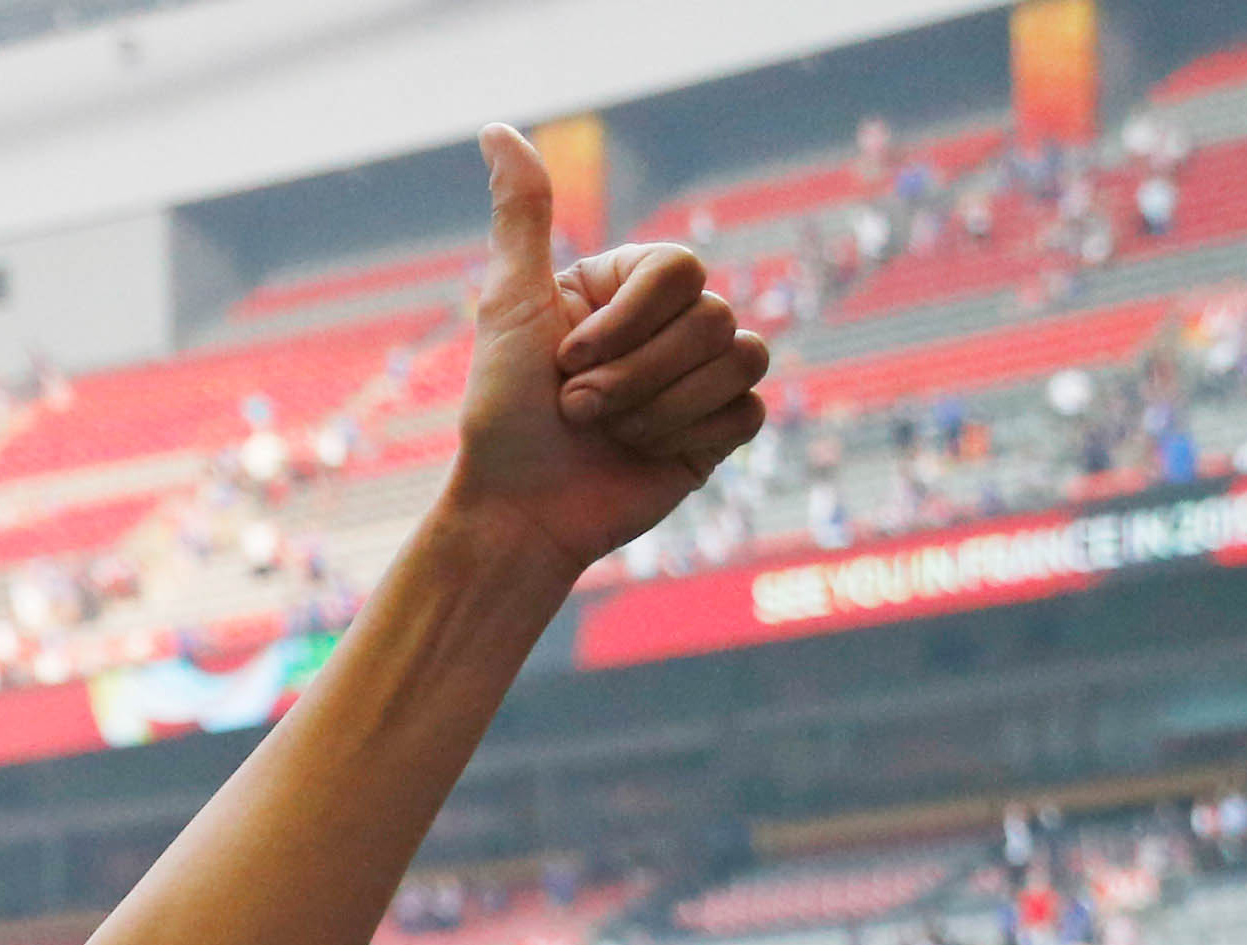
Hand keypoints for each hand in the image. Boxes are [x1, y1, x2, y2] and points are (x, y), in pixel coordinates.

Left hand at [447, 123, 773, 581]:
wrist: (519, 514)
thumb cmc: (504, 415)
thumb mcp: (508, 305)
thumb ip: (522, 215)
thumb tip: (497, 128)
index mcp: (626, 286)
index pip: (680, 269)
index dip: (626, 323)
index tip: (565, 359)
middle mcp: (668, 323)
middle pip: (711, 317)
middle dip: (634, 375)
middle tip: (578, 409)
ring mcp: (698, 375)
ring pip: (739, 357)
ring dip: (657, 408)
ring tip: (606, 434)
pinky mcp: (718, 430)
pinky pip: (749, 409)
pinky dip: (691, 435)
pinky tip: (646, 453)